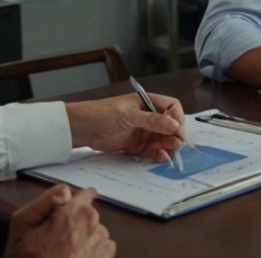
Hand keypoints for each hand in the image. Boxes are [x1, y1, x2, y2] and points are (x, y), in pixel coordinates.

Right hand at [4, 184, 114, 257]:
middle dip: (76, 222)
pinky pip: (103, 246)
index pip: (87, 194)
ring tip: (64, 253)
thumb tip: (65, 190)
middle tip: (57, 239)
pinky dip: (93, 251)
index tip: (67, 211)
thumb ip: (44, 201)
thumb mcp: (21, 225)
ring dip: (84, 238)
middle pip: (89, 214)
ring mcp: (102, 242)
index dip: (75, 202)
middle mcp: (93, 224)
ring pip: (96, 231)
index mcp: (73, 212)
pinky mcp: (107, 256)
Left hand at [66, 93, 185, 161]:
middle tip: (177, 145)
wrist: (83, 128)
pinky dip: (158, 154)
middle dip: (174, 135)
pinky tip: (161, 157)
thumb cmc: (103, 113)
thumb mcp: (129, 115)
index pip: (172, 107)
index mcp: (148, 102)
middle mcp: (149, 116)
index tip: (178, 131)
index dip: (177, 119)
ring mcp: (143, 130)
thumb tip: (174, 125)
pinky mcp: (137, 144)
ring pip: (163, 139)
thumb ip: (152, 121)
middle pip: (170, 125)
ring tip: (169, 153)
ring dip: (168, 146)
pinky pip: (152, 150)